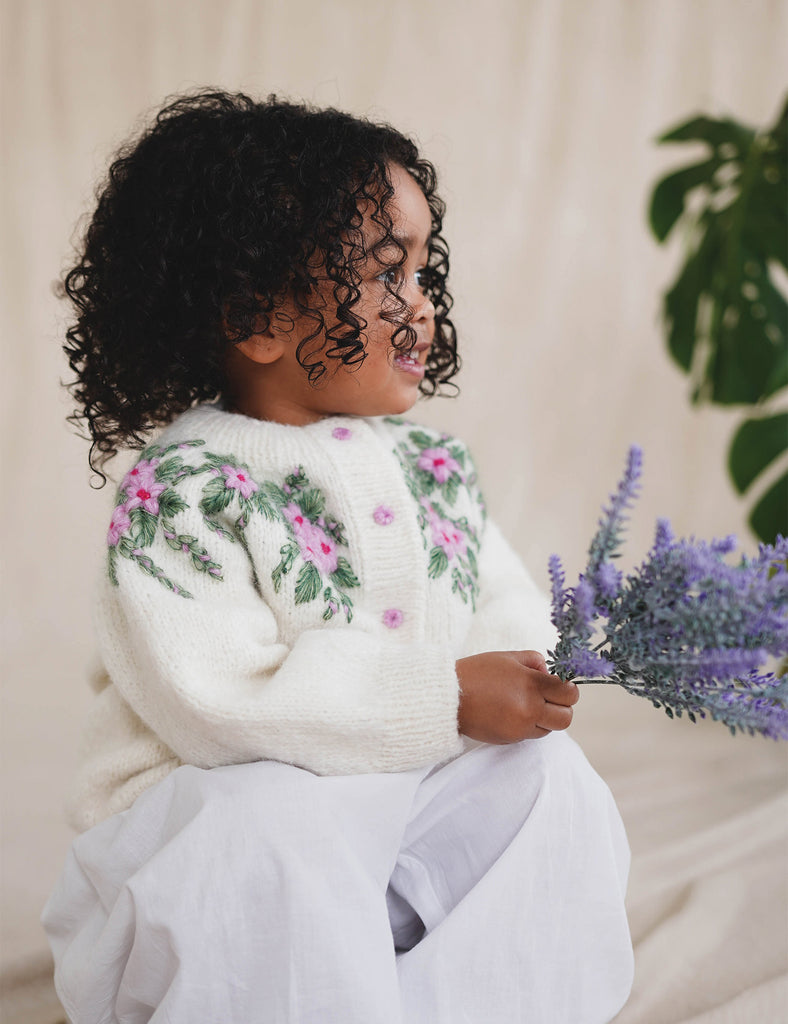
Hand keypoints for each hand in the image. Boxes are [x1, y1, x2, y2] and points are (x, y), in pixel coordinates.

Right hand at [455, 650, 578, 743]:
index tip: (560, 685)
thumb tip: (550, 674)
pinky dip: (529, 726)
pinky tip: (513, 714)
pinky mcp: (510, 739)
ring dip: (545, 718)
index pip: (569, 693)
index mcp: (530, 684)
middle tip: (549, 698)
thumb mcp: (507, 657)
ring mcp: (520, 727)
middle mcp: (529, 708)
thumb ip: (534, 661)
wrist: (447, 698)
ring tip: (527, 705)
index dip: (567, 688)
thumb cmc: (475, 673)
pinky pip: (531, 735)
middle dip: (562, 707)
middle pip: (566, 717)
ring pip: (550, 729)